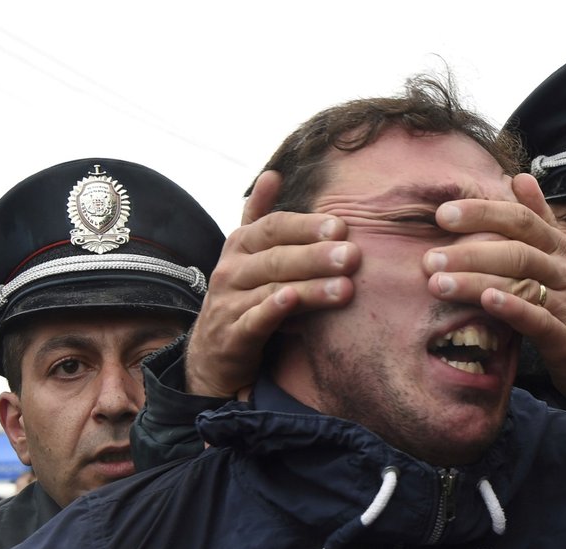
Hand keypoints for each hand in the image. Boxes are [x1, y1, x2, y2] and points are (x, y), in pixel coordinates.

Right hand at [185, 171, 360, 397]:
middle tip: (354, 256)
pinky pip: (253, 321)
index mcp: (240, 246)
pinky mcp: (232, 338)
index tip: (342, 227)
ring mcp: (228, 304)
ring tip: (346, 289)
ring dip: (310, 288)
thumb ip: (260, 217)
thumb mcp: (247, 255)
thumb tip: (273, 173)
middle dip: (316, 256)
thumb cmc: (241, 298)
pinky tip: (293, 302)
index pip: (273, 228)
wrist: (211, 357)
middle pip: (276, 257)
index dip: (306, 226)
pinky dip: (272, 311)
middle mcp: (230, 271)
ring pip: (271, 289)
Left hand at [422, 173, 565, 402]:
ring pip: (522, 283)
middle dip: (471, 251)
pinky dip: (512, 308)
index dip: (482, 213)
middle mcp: (562, 270)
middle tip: (431, 258)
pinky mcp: (565, 337)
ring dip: (476, 281)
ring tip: (438, 283)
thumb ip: (538, 218)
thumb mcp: (558, 255)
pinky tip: (487, 301)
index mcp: (557, 247)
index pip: (520, 220)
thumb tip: (519, 176)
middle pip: (517, 250)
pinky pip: (538, 319)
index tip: (443, 214)